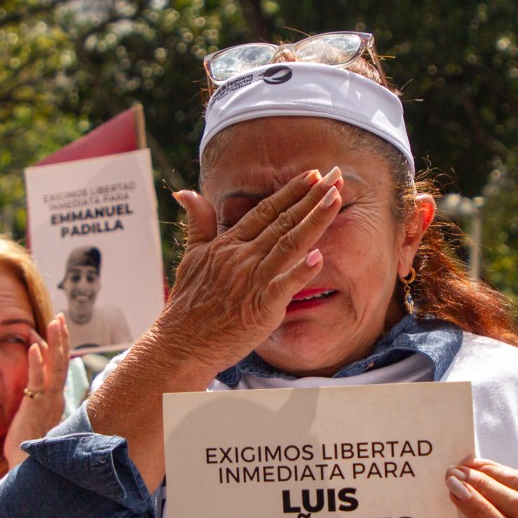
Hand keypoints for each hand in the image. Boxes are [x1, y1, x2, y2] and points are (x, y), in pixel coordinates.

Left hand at [7, 312, 69, 449]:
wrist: (29, 467)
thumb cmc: (28, 446)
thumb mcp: (33, 418)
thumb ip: (35, 404)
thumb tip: (32, 392)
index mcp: (55, 399)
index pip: (58, 367)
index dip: (57, 346)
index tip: (52, 329)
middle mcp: (56, 397)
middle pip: (62, 361)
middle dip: (61, 337)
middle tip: (59, 317)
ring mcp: (48, 401)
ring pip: (55, 366)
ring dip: (54, 342)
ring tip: (53, 322)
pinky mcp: (36, 406)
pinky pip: (38, 380)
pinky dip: (37, 362)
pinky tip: (34, 346)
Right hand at [159, 167, 341, 371]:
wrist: (181, 343)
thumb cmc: (188, 303)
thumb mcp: (191, 256)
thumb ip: (198, 223)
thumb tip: (186, 192)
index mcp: (229, 243)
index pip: (266, 210)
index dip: (291, 191)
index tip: (313, 174)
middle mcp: (242, 256)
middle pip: (284, 220)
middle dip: (312, 196)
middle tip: (336, 175)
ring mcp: (251, 280)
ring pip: (289, 244)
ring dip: (315, 219)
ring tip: (336, 198)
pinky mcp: (259, 307)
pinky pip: (284, 286)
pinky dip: (301, 272)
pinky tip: (319, 256)